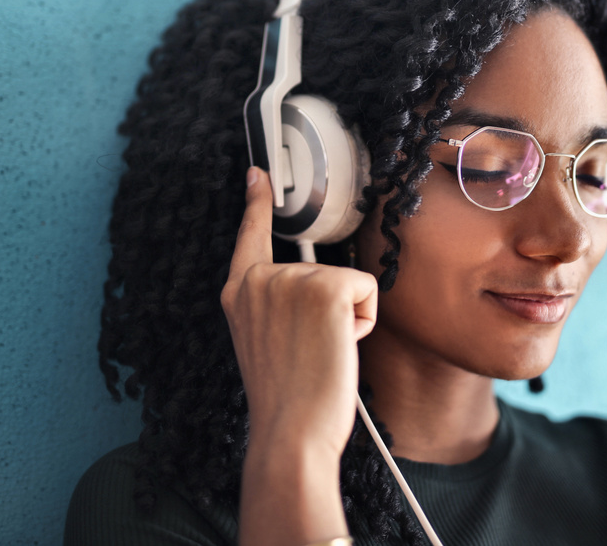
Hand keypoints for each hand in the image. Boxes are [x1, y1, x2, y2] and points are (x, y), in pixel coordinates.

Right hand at [221, 167, 378, 456]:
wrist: (291, 431)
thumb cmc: (287, 400)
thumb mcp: (264, 343)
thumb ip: (275, 308)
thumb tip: (310, 296)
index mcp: (240, 293)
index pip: (250, 235)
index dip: (256, 201)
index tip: (256, 173)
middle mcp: (260, 279)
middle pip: (321, 272)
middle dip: (329, 310)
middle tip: (309, 351)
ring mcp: (291, 280)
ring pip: (347, 283)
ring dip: (347, 320)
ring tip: (320, 353)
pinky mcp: (326, 288)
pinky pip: (366, 291)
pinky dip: (364, 323)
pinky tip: (339, 347)